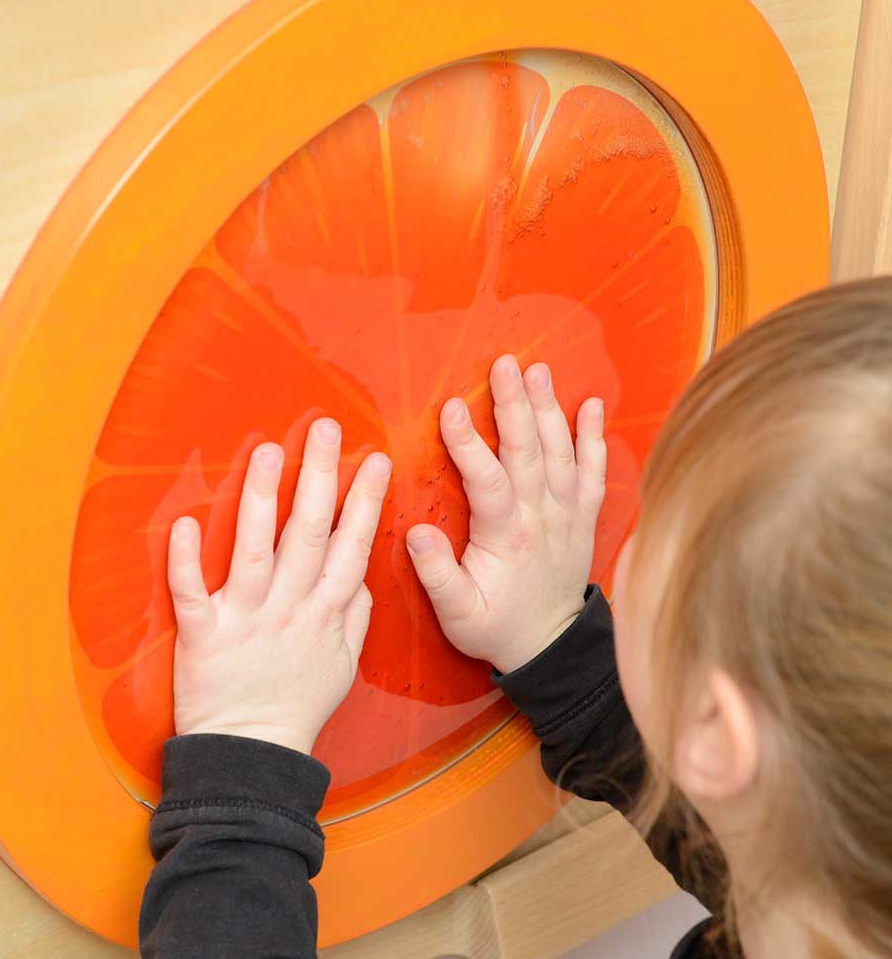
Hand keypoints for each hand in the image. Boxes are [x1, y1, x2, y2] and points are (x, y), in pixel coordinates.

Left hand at [168, 418, 391, 755]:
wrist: (252, 755)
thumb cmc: (298, 705)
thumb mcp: (344, 663)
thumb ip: (355, 614)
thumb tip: (362, 574)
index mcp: (325, 611)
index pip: (351, 545)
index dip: (364, 500)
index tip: (375, 459)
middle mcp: (289, 606)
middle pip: (307, 533)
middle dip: (318, 477)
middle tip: (324, 428)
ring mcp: (246, 618)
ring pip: (255, 550)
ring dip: (261, 499)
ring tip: (268, 451)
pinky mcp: (204, 635)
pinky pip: (192, 593)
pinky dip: (186, 561)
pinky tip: (186, 523)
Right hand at [405, 355, 605, 673]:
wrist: (550, 647)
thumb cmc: (496, 627)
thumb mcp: (458, 613)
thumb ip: (437, 574)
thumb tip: (416, 532)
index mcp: (507, 536)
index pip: (487, 480)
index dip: (468, 443)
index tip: (450, 407)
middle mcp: (542, 516)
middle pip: (528, 451)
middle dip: (514, 404)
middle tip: (504, 364)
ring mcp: (567, 513)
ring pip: (561, 452)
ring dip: (549, 408)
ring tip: (538, 369)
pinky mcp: (583, 515)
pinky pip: (595, 471)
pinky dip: (595, 437)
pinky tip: (592, 405)